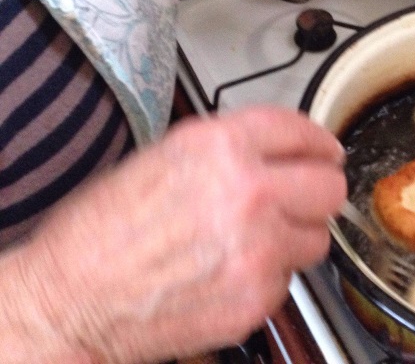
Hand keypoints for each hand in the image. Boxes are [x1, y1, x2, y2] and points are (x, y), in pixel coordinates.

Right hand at [0, 106, 345, 362]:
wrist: (68, 300)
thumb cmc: (99, 232)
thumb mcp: (163, 158)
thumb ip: (228, 149)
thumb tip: (274, 151)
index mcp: (220, 147)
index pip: (300, 130)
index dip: (318, 141)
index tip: (326, 151)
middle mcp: (248, 192)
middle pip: (329, 186)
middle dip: (318, 191)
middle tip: (304, 198)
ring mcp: (259, 248)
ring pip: (318, 238)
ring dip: (296, 237)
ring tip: (256, 241)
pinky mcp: (257, 296)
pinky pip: (289, 280)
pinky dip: (269, 277)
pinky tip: (231, 273)